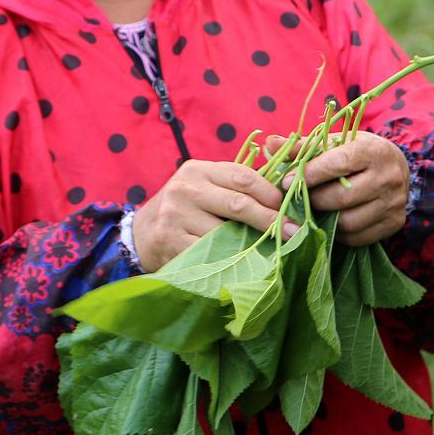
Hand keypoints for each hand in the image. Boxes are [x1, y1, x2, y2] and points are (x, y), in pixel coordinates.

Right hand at [131, 160, 289, 272]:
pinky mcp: (170, 242)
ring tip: (270, 250)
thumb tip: (282, 198)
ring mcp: (176, 216)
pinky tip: (243, 264)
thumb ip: (233, 187)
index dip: (270, 193)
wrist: (139, 234)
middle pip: (239, 203)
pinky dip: (230, 260)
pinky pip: (209, 253)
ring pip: (226, 232)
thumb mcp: (202, 187)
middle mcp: (186, 189)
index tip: (290, 208)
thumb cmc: (184, 209)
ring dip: (251, 244)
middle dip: (270, 219)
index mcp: (198, 170)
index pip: (243, 176)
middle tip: (294, 233)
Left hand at [269, 132, 409, 245]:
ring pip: (349, 221)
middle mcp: (388, 176)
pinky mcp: (394, 223)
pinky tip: (330, 222)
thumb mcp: (336, 142)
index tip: (287, 181)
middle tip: (300, 199)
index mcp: (373, 150)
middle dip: (314, 200)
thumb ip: (304, 145)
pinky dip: (339, 233)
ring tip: (314, 211)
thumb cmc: (359, 152)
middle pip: (342, 196)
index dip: (309, 174)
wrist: (398, 168)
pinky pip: (359, 237)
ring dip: (325, 219)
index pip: (337, 164)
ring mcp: (393, 203)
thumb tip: (269, 143)